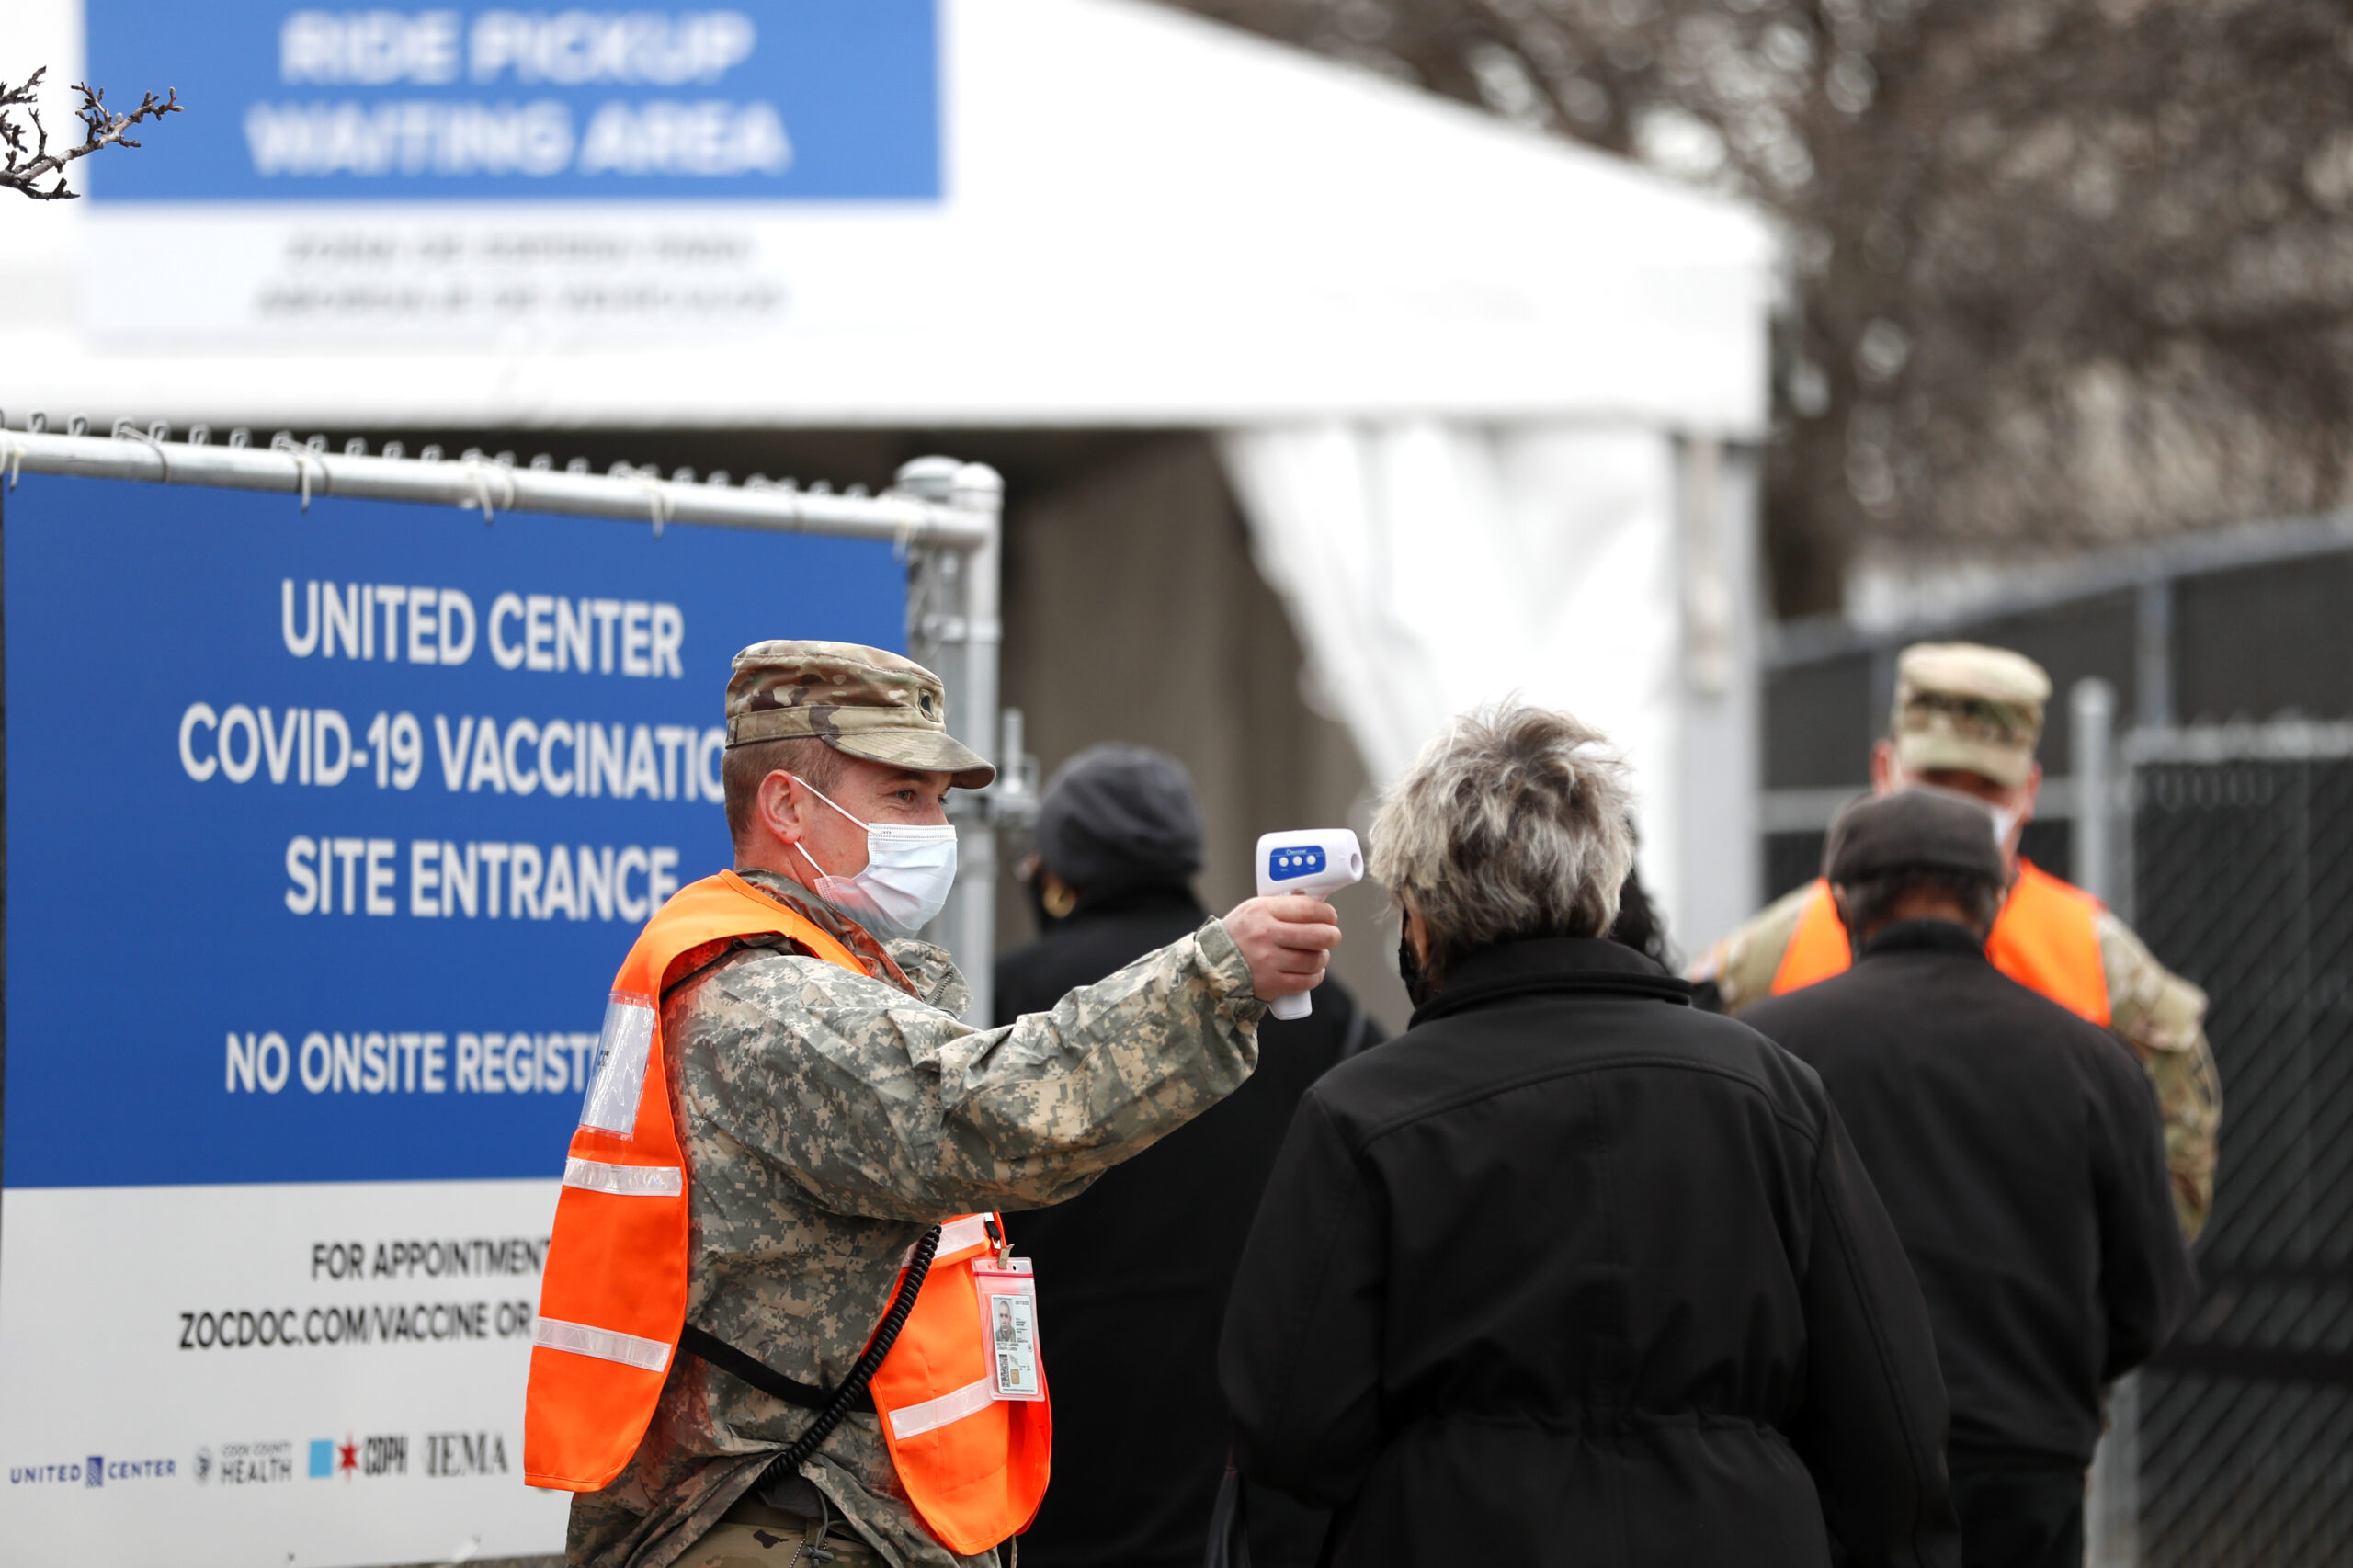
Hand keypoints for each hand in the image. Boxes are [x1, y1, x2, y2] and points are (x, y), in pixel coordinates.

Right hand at [1224, 895, 1341, 1002]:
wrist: (1212, 966)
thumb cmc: (1237, 936)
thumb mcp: (1252, 911)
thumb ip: (1281, 908)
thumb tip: (1316, 908)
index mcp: (1262, 911)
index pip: (1308, 908)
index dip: (1327, 913)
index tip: (1330, 917)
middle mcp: (1265, 934)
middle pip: (1317, 935)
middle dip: (1332, 936)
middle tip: (1332, 936)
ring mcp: (1268, 961)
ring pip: (1314, 960)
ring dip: (1323, 958)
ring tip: (1319, 956)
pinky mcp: (1271, 983)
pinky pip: (1306, 981)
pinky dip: (1315, 977)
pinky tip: (1312, 972)